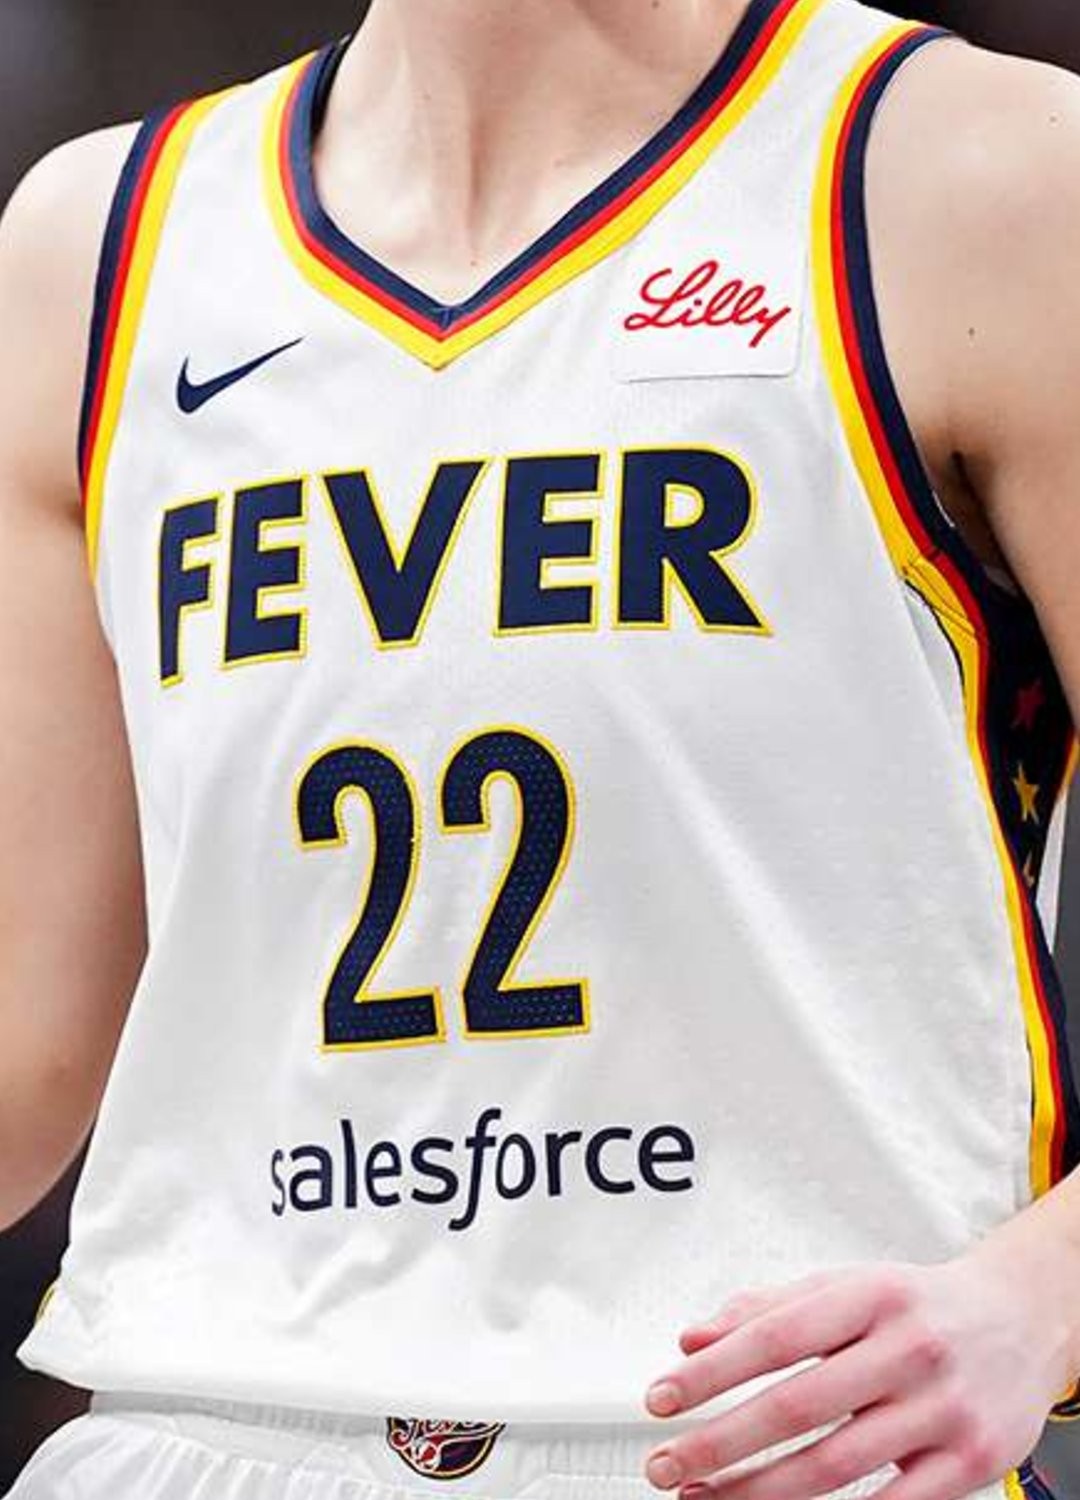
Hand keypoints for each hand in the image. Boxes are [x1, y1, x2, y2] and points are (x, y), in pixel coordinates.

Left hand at [640, 1242, 1074, 1499]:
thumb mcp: (843, 1284)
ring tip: (706, 1498)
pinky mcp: (971, 1461)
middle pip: (797, 1407)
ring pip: (835, 1466)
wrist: (1021, 1319)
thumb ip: (765, 1307)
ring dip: (758, 1491)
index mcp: (869, 1295)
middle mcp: (907, 1348)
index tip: (661, 1397)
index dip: (711, 1372)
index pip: (773, 1336)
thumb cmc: (919, 1305)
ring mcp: (942, 1408)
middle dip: (720, 1443)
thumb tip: (692, 1338)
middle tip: (667, 1463)